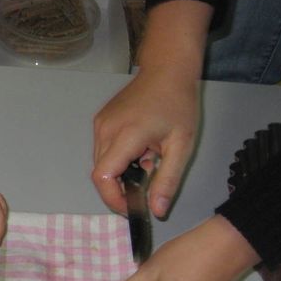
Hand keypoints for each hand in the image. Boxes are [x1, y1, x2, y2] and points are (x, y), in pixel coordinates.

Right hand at [92, 66, 199, 216]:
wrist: (167, 69)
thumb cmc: (178, 104)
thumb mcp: (181, 146)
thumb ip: (167, 180)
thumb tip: (156, 212)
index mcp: (126, 135)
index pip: (103, 177)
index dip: (113, 198)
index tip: (132, 207)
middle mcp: (105, 130)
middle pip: (100, 173)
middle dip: (119, 188)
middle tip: (147, 185)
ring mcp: (99, 124)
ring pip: (100, 163)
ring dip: (119, 173)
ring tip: (147, 162)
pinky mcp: (99, 121)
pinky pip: (102, 150)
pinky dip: (117, 160)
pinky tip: (138, 150)